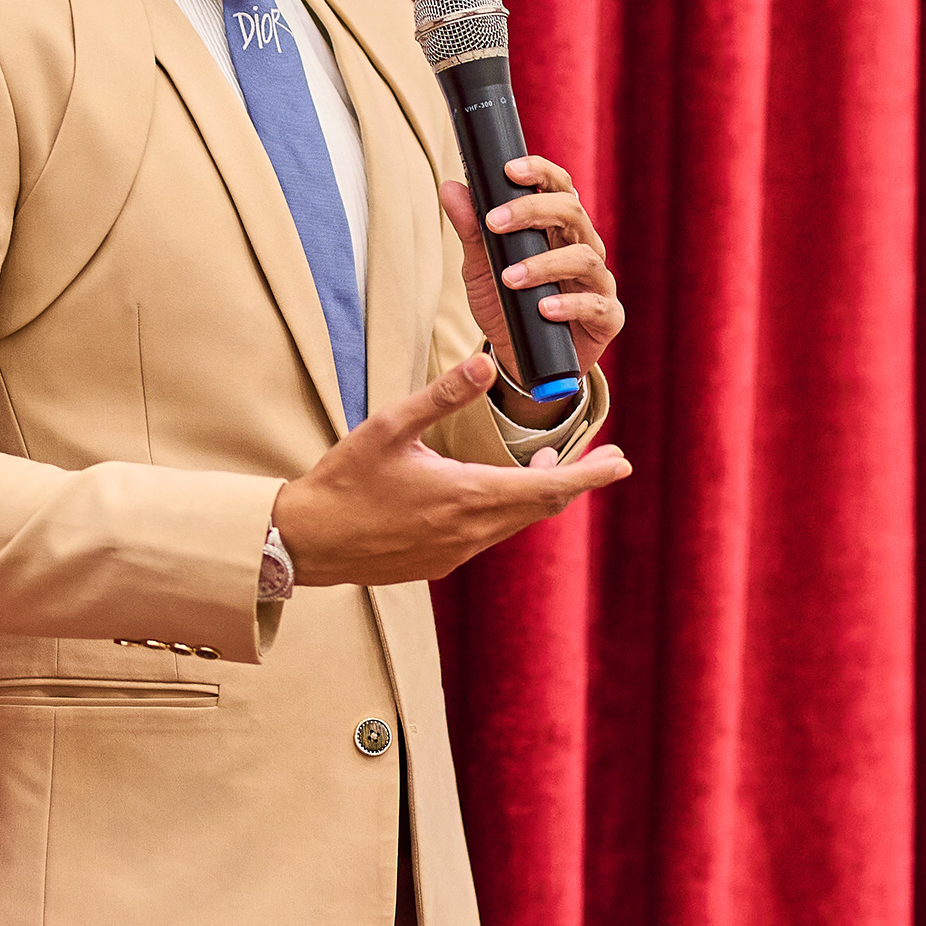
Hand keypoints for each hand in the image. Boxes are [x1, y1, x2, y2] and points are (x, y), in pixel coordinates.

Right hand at [272, 356, 631, 587]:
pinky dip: (506, 511)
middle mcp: (470, 532)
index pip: (548, 487)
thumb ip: (442, 396)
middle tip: (609, 463)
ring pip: (515, 523)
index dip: (590, 475)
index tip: (622, 464)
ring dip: (537, 496)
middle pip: (540, 508)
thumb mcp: (389, 428)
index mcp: (466, 496)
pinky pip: (489, 536)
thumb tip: (485, 362)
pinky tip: (494, 493)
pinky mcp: (438, 563)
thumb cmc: (343, 482)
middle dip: (576, 483)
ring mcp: (455, 553)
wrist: (304, 542)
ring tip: (549, 467)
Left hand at [440, 156, 623, 388]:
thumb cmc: (507, 305)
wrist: (520, 360)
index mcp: (558, 229)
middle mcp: (583, 248)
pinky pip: (597, 305)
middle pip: (572, 212)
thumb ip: (471, 230)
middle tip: (493, 223)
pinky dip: (570, 305)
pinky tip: (544, 308)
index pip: (558, 187)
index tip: (509, 170)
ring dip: (544, 264)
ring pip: (585, 258)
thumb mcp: (481, 268)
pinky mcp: (606, 317)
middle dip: (533, 210)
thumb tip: (451, 187)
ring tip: (510, 277)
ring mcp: (598, 282)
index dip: (540, 172)